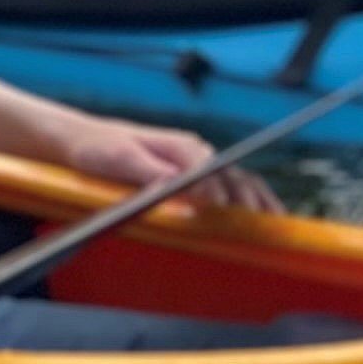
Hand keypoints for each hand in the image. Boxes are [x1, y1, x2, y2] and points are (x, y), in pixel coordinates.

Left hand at [57, 118, 270, 214]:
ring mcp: (199, 163)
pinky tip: (264, 217)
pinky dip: (251, 200)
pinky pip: (231, 187)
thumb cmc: (98, 149)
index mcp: (179, 146)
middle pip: (232, 175)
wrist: (86, 140)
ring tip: (276, 223)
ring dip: (259, 200)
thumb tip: (173, 183)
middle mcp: (196, 152)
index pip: (207, 167)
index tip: (217, 206)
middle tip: (259, 223)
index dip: (213, 188)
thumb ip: (145, 170)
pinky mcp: (196, 176)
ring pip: (239, 180)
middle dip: (247, 198)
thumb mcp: (116, 158)